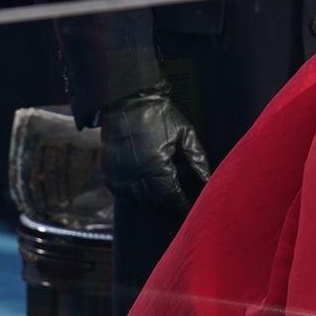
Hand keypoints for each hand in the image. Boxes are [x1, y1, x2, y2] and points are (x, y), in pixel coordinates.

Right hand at [98, 82, 210, 213]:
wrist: (127, 101)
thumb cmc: (160, 116)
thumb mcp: (185, 133)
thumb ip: (197, 158)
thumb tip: (208, 179)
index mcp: (156, 166)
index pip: (171, 197)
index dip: (181, 206)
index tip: (191, 212)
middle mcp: (135, 175)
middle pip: (153, 205)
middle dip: (167, 210)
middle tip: (179, 214)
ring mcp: (118, 176)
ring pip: (136, 203)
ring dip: (151, 207)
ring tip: (164, 209)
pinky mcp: (108, 173)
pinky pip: (121, 195)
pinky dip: (133, 199)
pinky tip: (144, 198)